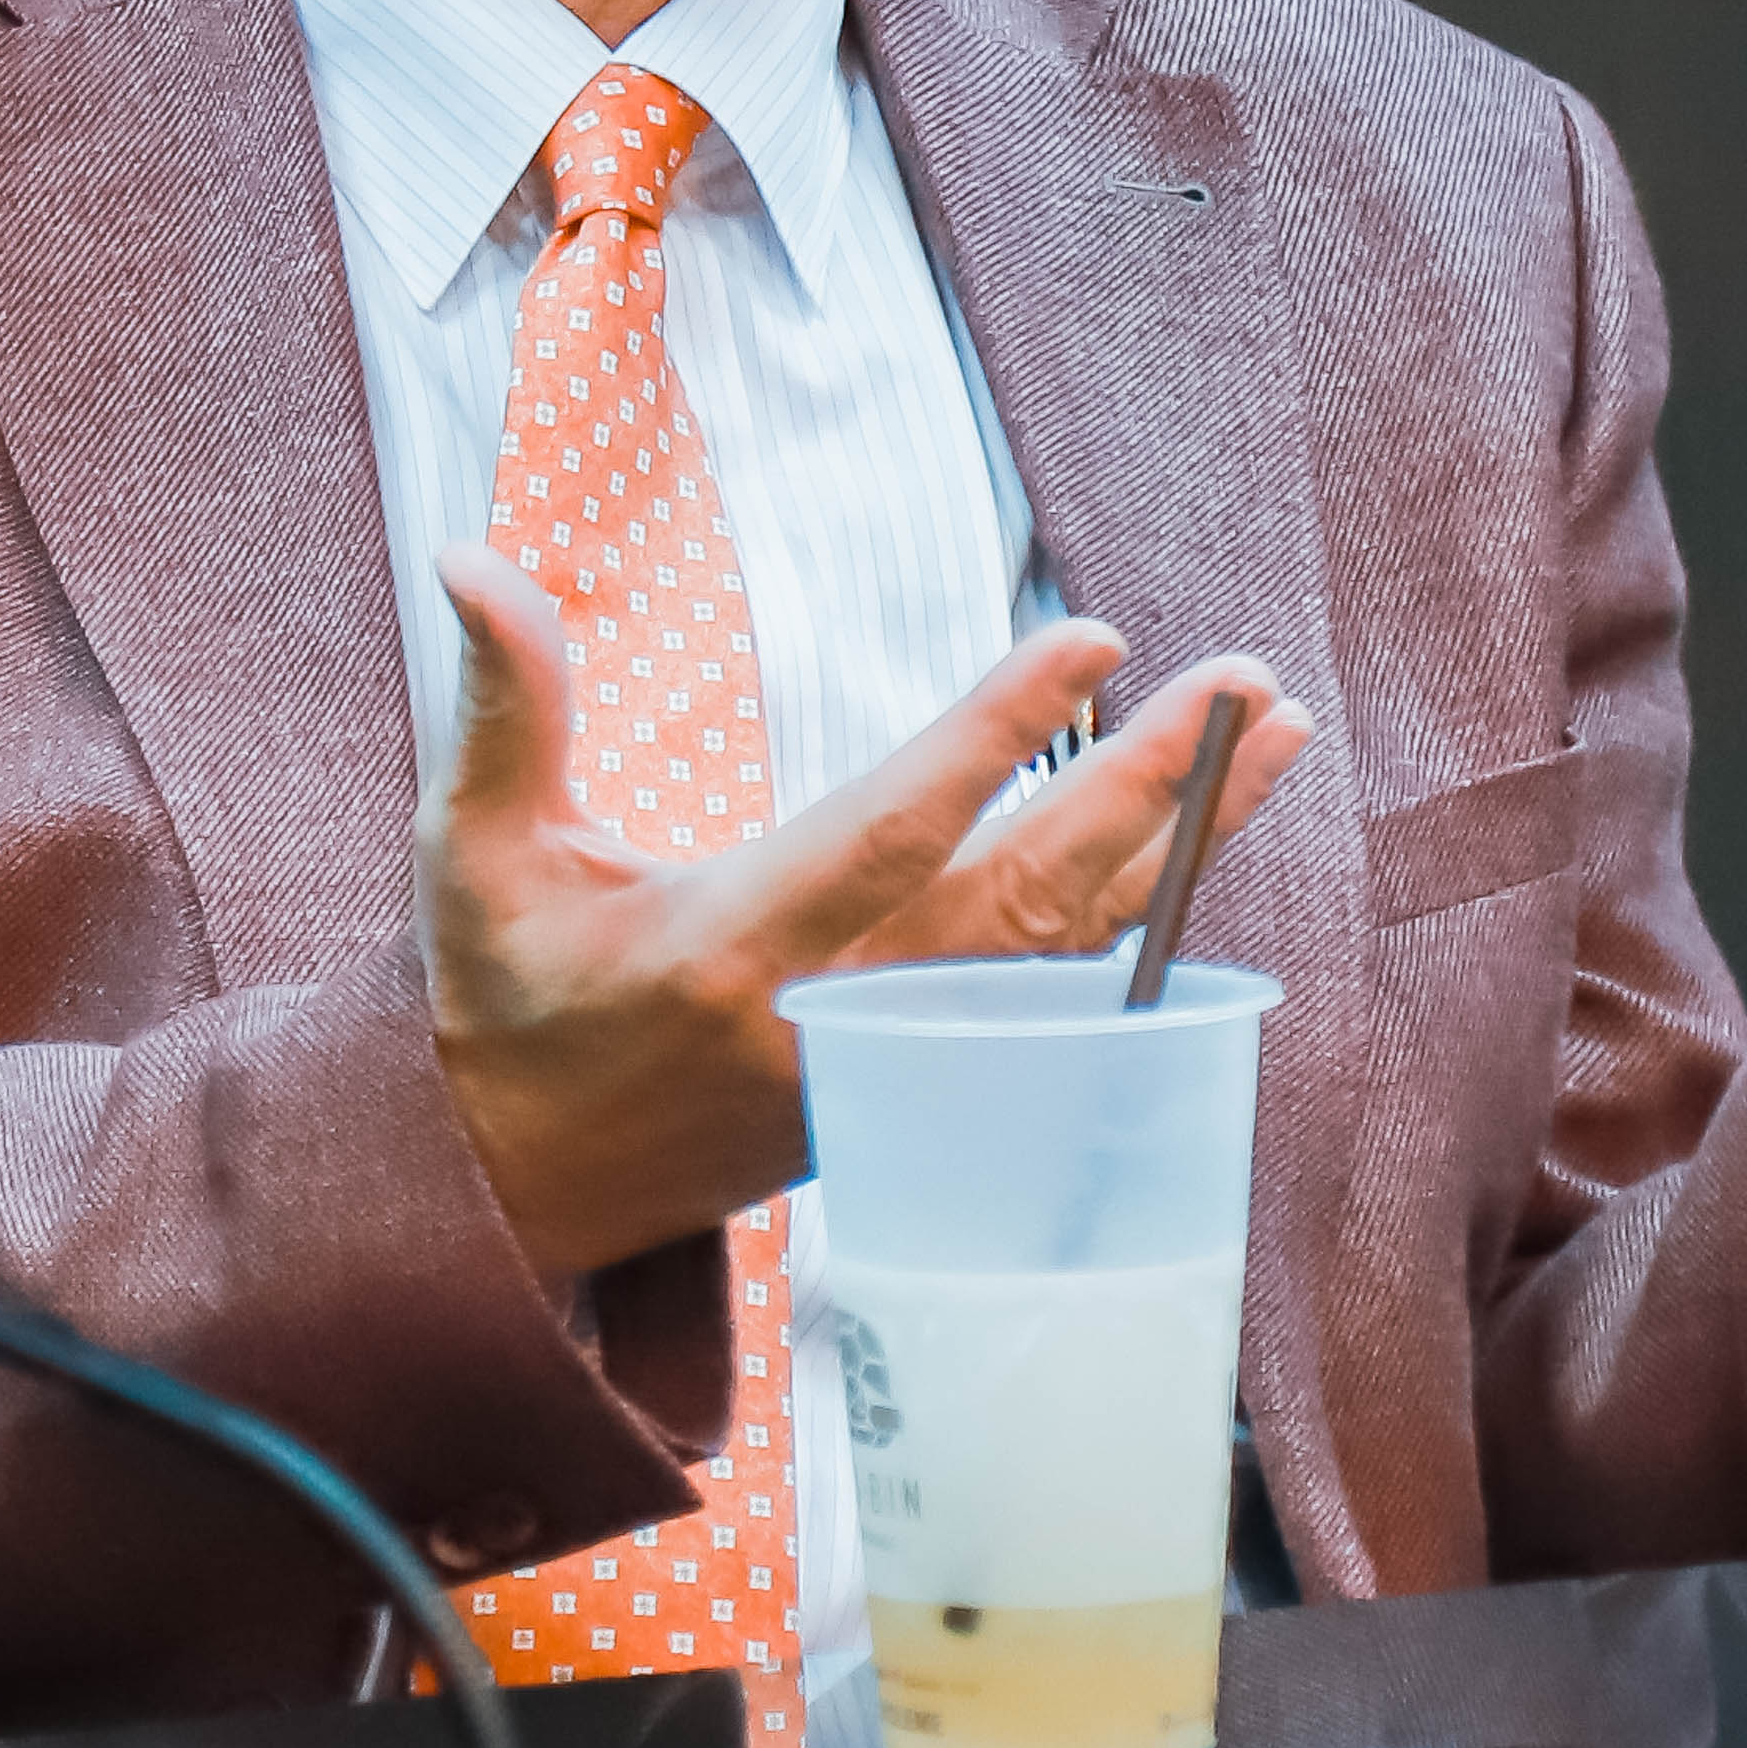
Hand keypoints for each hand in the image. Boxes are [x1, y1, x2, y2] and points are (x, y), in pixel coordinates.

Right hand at [419, 548, 1316, 1277]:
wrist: (519, 1195)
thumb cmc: (500, 1000)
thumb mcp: (477, 852)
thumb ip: (506, 704)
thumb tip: (473, 552)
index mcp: (725, 950)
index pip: (892, 829)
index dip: (997, 737)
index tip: (1093, 642)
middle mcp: (829, 1019)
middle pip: (1024, 898)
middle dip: (1147, 790)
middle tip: (1244, 685)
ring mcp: (890, 1071)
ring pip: (1065, 953)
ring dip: (1180, 847)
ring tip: (1273, 740)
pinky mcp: (921, 1095)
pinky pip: (1058, 1005)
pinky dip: (1146, 927)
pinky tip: (1211, 848)